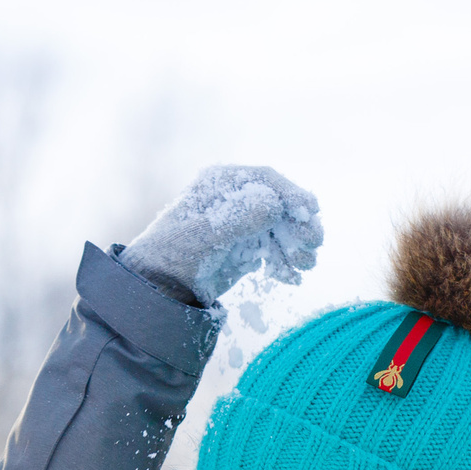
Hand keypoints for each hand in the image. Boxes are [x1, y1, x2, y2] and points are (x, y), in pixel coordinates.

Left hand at [120, 166, 321, 306]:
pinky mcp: (246, 248)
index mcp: (221, 184)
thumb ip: (239, 217)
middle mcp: (236, 199)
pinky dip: (285, 263)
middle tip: (312, 246)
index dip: (291, 194)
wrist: (159, 288)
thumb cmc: (173, 257)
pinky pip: (276, 250)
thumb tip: (274, 202)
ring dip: (297, 246)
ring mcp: (243, 224)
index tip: (310, 211)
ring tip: (303, 267)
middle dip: (300, 225)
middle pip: (281, 204)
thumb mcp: (204, 236)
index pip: (265, 180)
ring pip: (283, 228)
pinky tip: (288, 278)